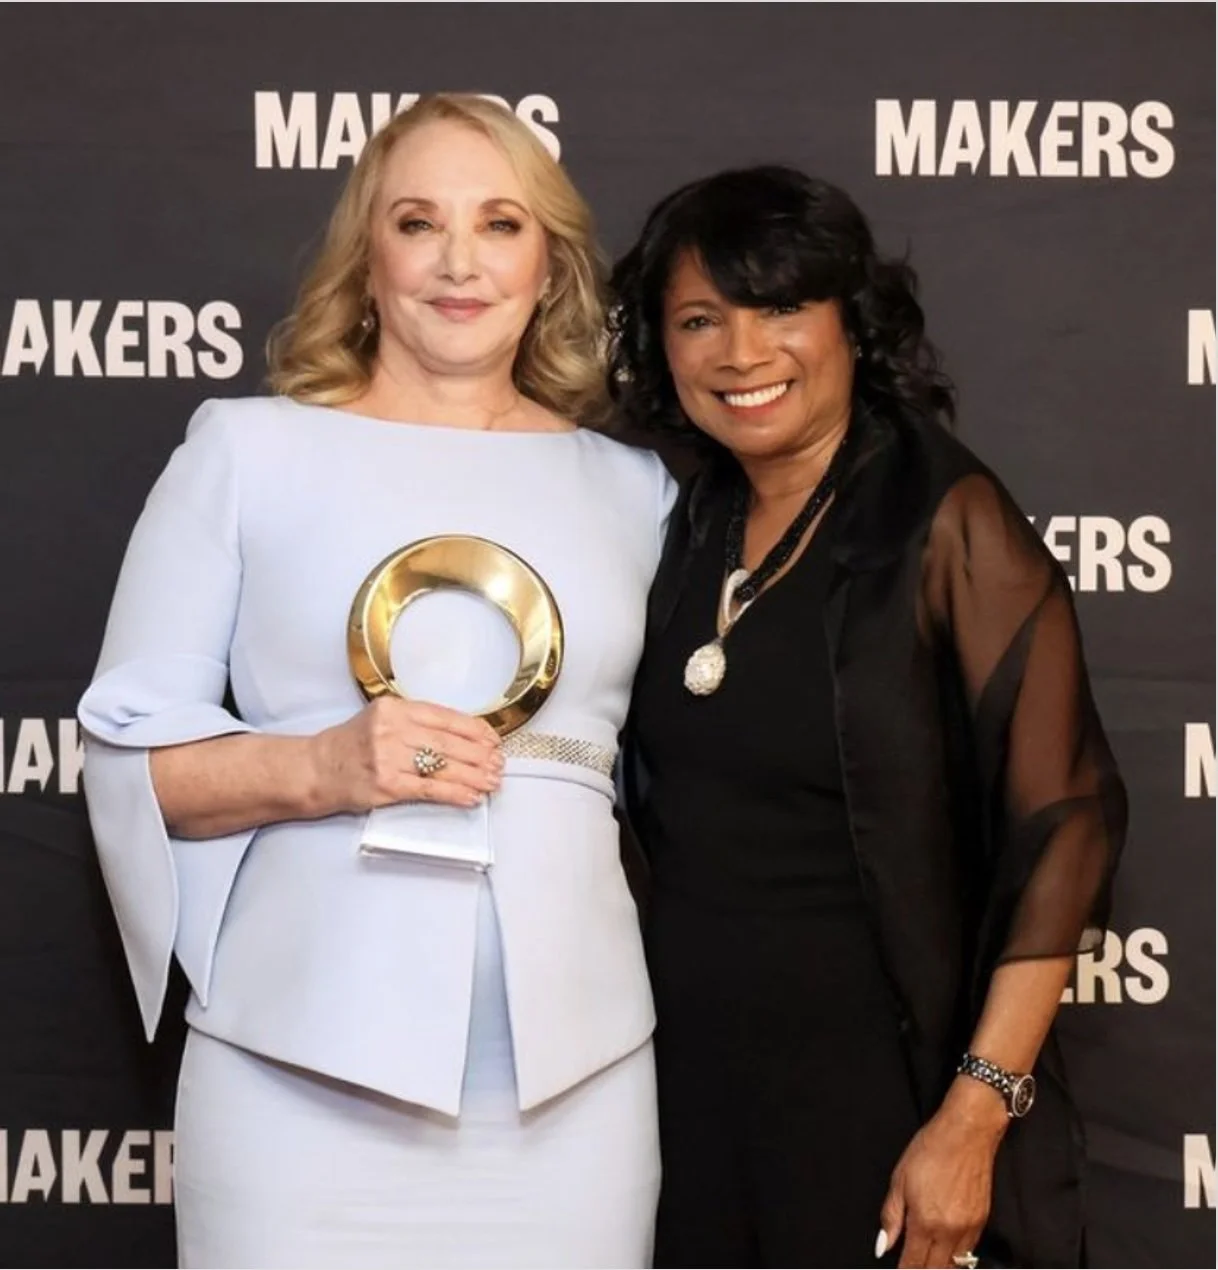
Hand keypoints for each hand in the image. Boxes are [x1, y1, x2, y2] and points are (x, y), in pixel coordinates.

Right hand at [310, 696, 502, 813]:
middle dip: (480, 756)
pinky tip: (470, 797)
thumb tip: (464, 738)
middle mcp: (391, 729)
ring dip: (473, 777)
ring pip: (442, 767)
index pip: (446, 717)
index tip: (493, 741)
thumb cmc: (352, 745)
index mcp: (394, 708)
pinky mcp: (385, 785)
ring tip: (491, 783)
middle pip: (448, 742)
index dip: (475, 730)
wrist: (315, 768)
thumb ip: (417, 723)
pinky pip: (429, 789)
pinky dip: (454, 794)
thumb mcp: (382, 720)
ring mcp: (387, 757)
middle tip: (498, 765)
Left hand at [878, 1078, 1007, 1267]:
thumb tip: (883, 1247)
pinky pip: (969, 1253)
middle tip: (911, 1268)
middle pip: (935, 1269)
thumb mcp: (900, 1179)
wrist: (967, 1133)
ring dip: (939, 1268)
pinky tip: (947, 1256)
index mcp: (925, 1222)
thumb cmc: (929, 1151)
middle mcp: (949, 1232)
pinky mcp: (982, 1222)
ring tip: (927, 1265)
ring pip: (954, 1266)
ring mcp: (969, 1229)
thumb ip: (891, 1217)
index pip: (913, 1263)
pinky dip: (956, 1259)